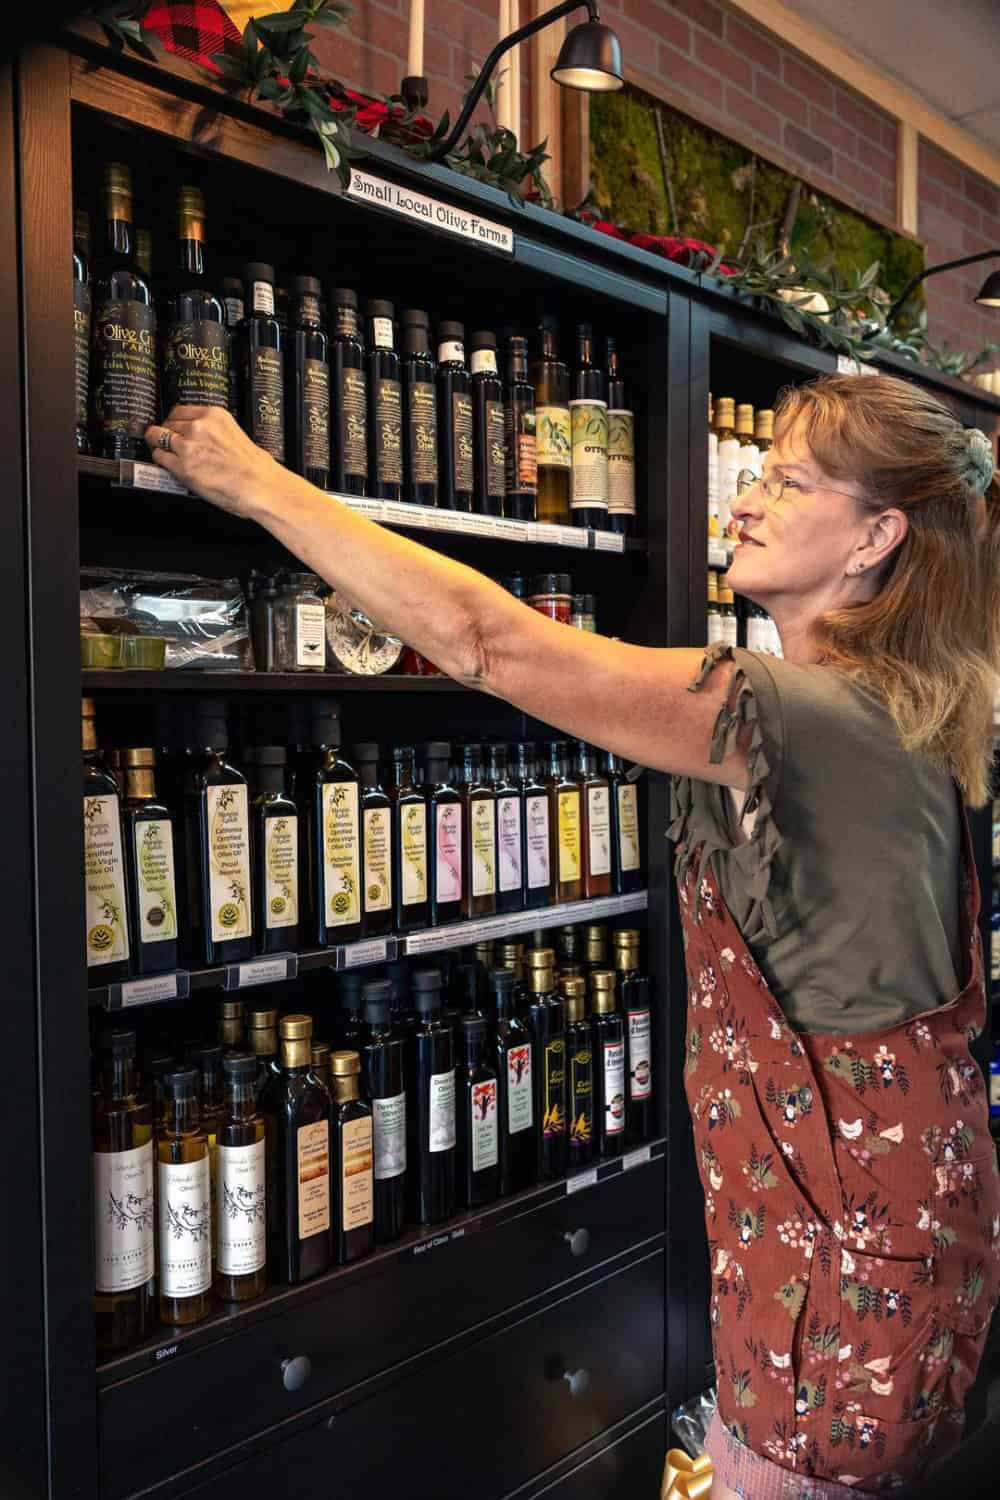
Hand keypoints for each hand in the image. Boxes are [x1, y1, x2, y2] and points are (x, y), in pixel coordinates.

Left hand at [145, 406, 277, 518]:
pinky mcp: (182, 467)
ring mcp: (188, 446)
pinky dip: (160, 460)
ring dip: (159, 446)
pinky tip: (167, 465)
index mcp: (213, 415)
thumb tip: (202, 437)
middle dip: (166, 433)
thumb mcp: (235, 433)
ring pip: (157, 437)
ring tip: (166, 454)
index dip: (174, 422)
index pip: (179, 411)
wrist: (260, 486)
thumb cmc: (255, 467)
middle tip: (169, 443)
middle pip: (166, 423)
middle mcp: (198, 427)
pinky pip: (159, 457)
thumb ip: (214, 430)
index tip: (174, 428)